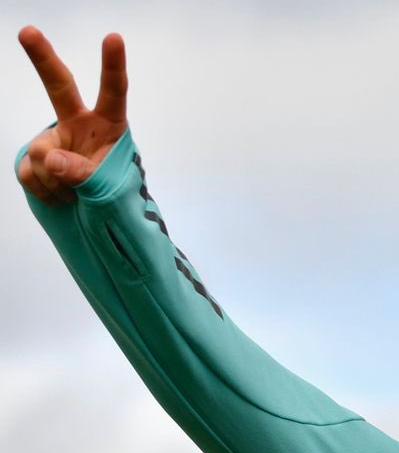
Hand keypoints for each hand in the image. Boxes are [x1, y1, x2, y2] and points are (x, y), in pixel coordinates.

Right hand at [15, 26, 127, 204]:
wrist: (95, 218)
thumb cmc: (115, 197)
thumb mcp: (110, 190)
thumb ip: (84, 174)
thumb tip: (52, 160)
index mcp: (109, 125)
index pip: (113, 92)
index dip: (113, 66)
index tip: (113, 38)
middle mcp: (79, 125)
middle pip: (59, 86)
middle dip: (42, 58)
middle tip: (27, 32)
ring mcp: (53, 140)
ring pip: (42, 153)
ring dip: (57, 182)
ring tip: (76, 193)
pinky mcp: (33, 159)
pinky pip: (29, 173)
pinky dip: (45, 192)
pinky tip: (62, 196)